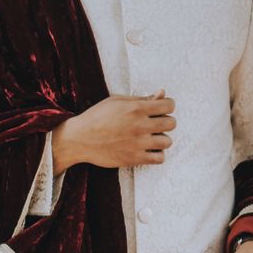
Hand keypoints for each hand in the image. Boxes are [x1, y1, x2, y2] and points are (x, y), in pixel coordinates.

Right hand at [51, 92, 175, 170]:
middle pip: (172, 124)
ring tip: (151, 138)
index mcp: (136, 108)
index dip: (168, 106)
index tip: (161, 109)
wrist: (80, 139)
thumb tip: (162, 93)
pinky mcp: (135, 158)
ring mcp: (138, 143)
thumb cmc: (97, 117)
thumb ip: (142, 98)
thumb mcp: (117, 101)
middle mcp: (139, 125)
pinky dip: (157, 154)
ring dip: (162, 139)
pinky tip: (149, 150)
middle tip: (156, 124)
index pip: (169, 105)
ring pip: (167, 142)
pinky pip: (160, 159)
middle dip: (166, 122)